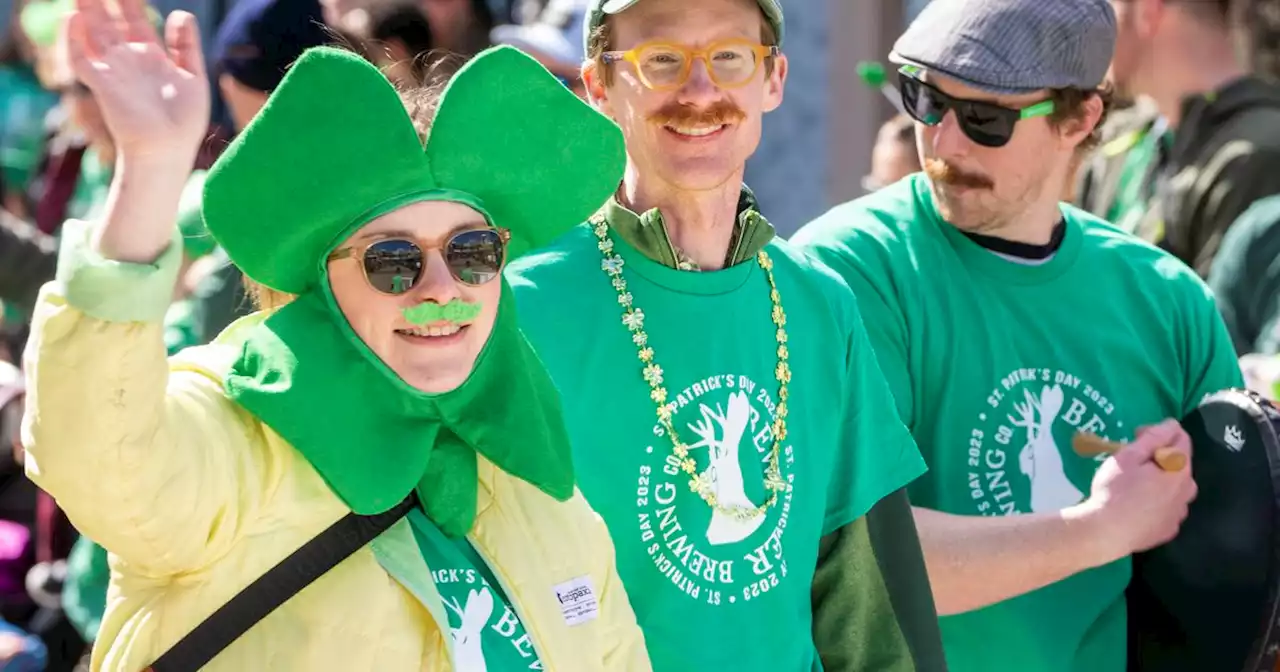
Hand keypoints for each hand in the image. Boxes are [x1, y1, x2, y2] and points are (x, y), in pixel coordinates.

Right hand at [64, 0, 208, 162]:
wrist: (169, 151)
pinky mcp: (102, 84)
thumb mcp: (194, 77)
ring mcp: (114, 71)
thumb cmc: (184, 122)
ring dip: (85, 10)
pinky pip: (80, 57)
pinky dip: (72, 38)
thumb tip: (180, 12)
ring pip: (93, 32)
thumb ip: (186, 45)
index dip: (129, 1)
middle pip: (110, 21)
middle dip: (102, 0)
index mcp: (151, 56)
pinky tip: (72, 16)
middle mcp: (129, 60)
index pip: (135, 19)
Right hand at [1077, 419, 1196, 562]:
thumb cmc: (1115, 490)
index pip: (1181, 439)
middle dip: (1160, 457)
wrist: (1106, 533)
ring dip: (1160, 481)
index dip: (1158, 432)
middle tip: (1132, 461)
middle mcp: (1187, 492)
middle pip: (1179, 465)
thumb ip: (1153, 437)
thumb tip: (1173, 424)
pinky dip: (1157, 503)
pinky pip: (1167, 509)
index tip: (1135, 436)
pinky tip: (1137, 506)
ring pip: (1175, 489)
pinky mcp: (1168, 530)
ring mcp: (1179, 514)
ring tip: (1135, 484)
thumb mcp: (1129, 456)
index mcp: (1179, 470)